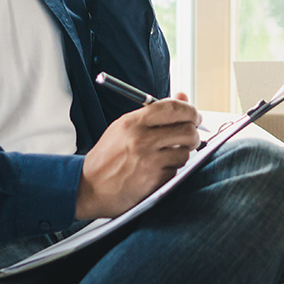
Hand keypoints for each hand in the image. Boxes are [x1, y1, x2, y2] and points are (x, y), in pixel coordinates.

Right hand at [75, 94, 201, 219]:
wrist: (89, 187)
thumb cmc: (108, 156)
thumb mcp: (125, 127)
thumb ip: (154, 113)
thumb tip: (183, 97)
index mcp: (133, 122)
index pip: (173, 108)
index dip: (190, 110)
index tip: (194, 116)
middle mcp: (141, 139)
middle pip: (186, 130)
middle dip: (193, 133)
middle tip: (190, 136)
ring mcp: (149, 161)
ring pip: (185, 152)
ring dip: (181, 153)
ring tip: (167, 155)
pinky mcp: (154, 180)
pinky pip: (176, 170)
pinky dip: (172, 169)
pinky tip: (158, 169)